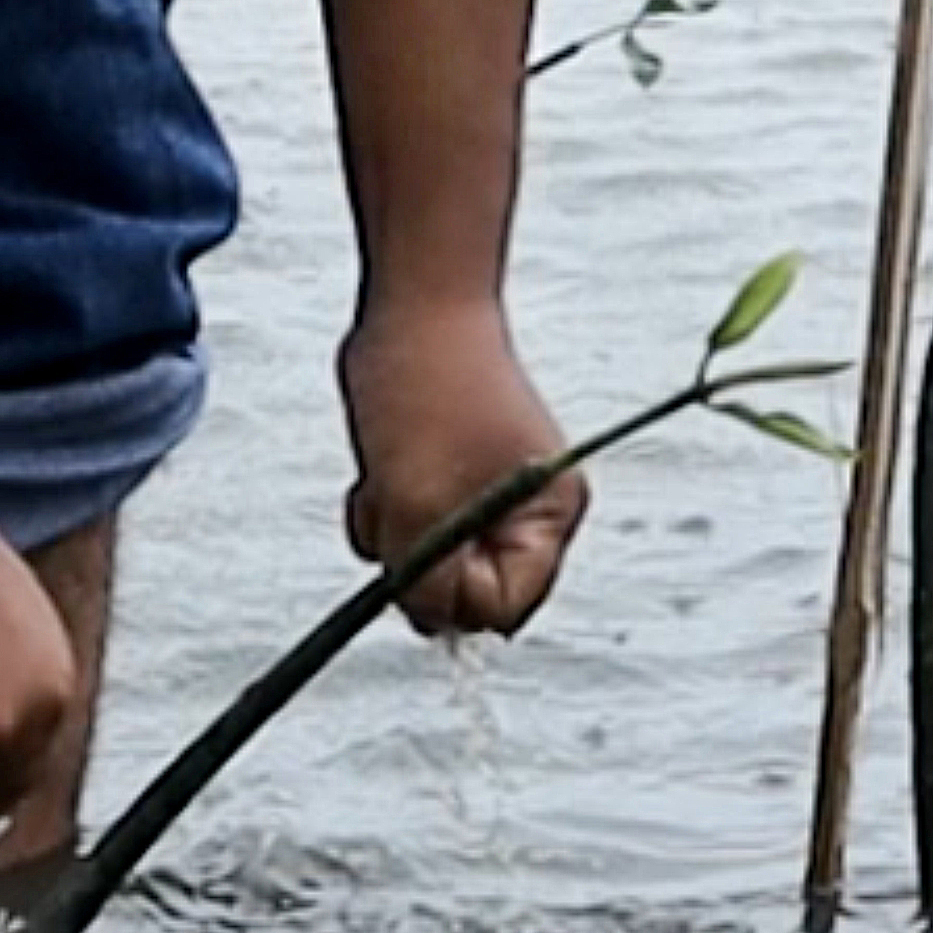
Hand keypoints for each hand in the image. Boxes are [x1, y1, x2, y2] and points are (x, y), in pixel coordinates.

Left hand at [339, 305, 588, 637]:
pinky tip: (382, 467)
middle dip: (418, 560)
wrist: (412, 306)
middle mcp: (529, 512)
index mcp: (551, 517)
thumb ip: (431, 585)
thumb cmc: (426, 392)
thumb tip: (437, 626)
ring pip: (428, 563)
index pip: (504, 607)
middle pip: (465, 592)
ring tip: (391, 474)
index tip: (417, 553)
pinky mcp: (448, 478)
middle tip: (402, 503)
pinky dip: (385, 510)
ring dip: (393, 531)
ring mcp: (487, 495)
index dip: (452, 595)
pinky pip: (409, 530)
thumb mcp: (420, 507)